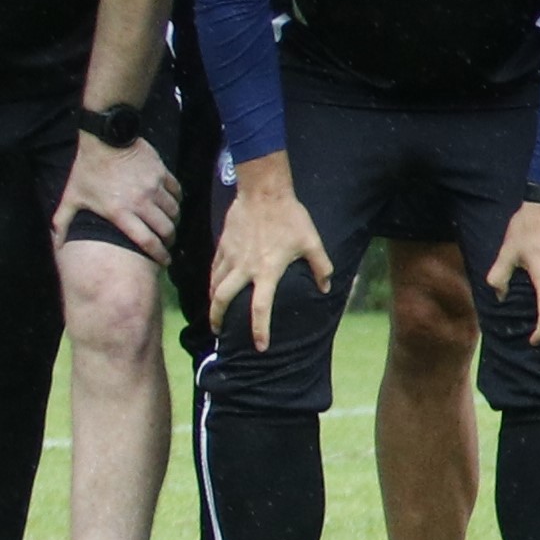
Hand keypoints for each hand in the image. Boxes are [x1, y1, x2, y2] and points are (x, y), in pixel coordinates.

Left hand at [59, 131, 175, 257]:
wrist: (105, 138)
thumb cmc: (87, 170)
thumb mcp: (72, 197)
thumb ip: (63, 222)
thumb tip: (57, 244)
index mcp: (120, 213)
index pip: (147, 241)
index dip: (159, 254)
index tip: (164, 261)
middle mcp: (141, 202)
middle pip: (166, 228)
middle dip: (169, 239)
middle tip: (168, 242)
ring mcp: (153, 187)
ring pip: (174, 211)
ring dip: (173, 220)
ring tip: (169, 223)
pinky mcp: (162, 173)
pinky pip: (176, 191)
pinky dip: (176, 199)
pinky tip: (171, 202)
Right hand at [207, 164, 327, 354]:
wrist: (264, 192)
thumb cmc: (291, 217)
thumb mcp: (312, 242)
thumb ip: (321, 267)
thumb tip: (326, 288)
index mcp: (267, 271)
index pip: (261, 308)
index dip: (260, 330)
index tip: (259, 347)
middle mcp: (245, 268)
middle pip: (223, 301)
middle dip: (218, 320)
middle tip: (219, 334)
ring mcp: (230, 257)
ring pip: (214, 286)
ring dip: (213, 303)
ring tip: (215, 314)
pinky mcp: (222, 246)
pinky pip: (214, 269)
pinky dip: (213, 281)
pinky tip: (215, 287)